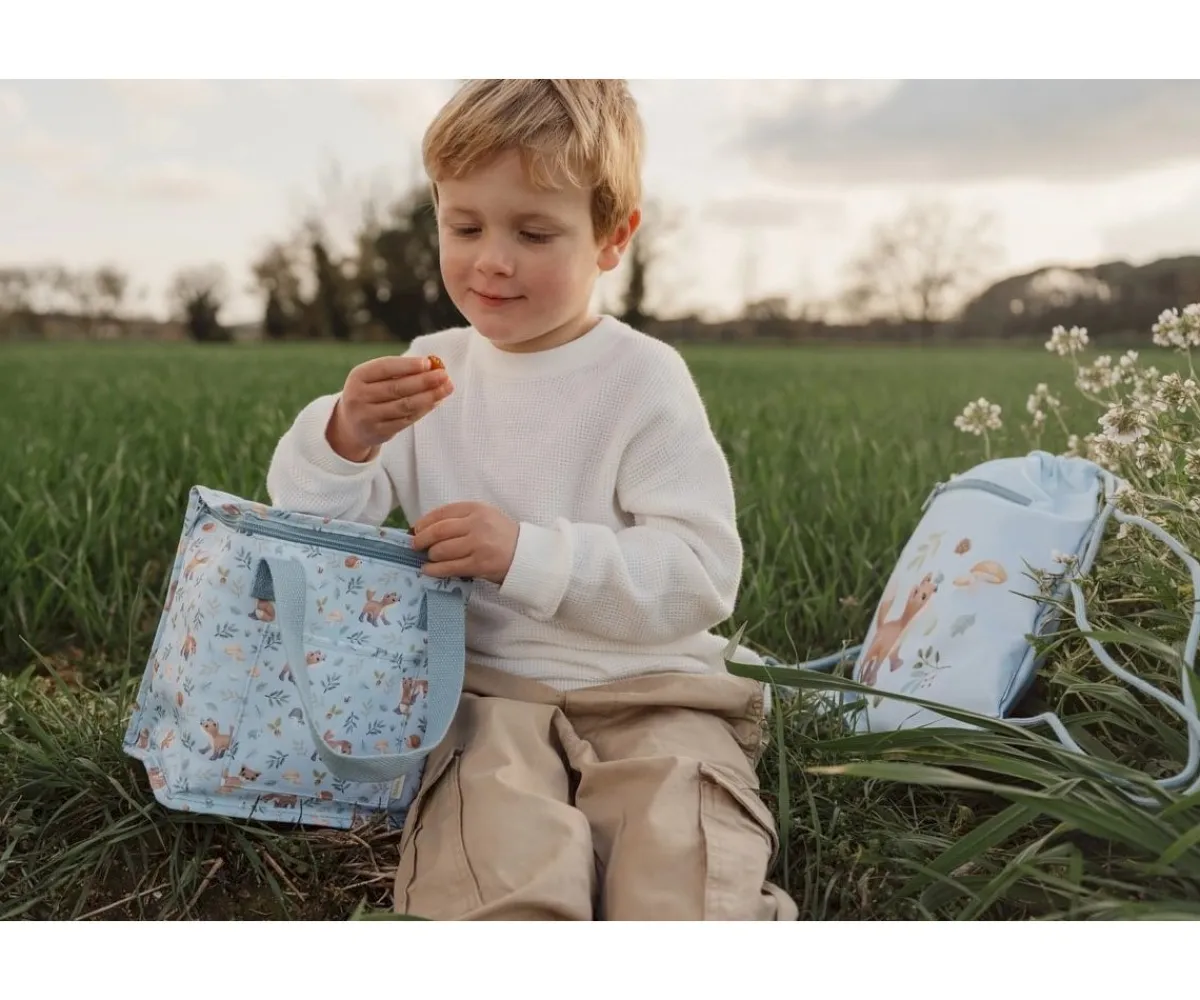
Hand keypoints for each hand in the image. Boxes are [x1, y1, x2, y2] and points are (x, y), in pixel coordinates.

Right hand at [326, 355, 452, 461]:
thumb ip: (400, 370)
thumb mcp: (375, 378)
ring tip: (446, 388)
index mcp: (358, 376)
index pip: (385, 367)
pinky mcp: (379, 432)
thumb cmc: (371, 392)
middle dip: (424, 381)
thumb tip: (432, 365)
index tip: (429, 363)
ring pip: (404, 406)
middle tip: (444, 375)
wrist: (351, 424)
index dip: (408, 365)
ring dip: (429, 397)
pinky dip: (423, 410)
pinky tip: (436, 402)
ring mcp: (368, 416)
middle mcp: (359, 396)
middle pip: (397, 388)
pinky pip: (406, 420)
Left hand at [410, 502, 518, 584]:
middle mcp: (477, 524)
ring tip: (428, 558)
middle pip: (438, 531)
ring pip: (441, 550)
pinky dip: (434, 570)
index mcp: (476, 509)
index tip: (416, 529)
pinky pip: (449, 567)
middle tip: (415, 545)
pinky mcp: (479, 564)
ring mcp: (478, 545)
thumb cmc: (501, 536)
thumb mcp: (484, 517)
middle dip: (421, 539)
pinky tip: (427, 570)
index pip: (442, 512)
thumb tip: (426, 528)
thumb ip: (460, 519)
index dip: (425, 522)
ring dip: (430, 555)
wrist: (526, 555)